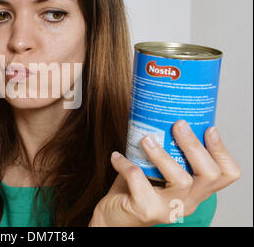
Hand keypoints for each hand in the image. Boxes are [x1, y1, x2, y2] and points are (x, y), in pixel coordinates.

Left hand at [89, 120, 240, 226]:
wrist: (112, 219)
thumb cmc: (135, 191)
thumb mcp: (157, 173)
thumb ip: (164, 154)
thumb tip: (161, 117)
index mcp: (195, 191)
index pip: (225, 175)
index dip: (221, 152)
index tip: (210, 129)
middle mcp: (187, 202)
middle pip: (208, 174)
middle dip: (195, 146)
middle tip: (179, 125)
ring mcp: (168, 209)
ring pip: (181, 180)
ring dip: (163, 155)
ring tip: (146, 139)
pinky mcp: (146, 209)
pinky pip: (139, 179)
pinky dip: (126, 163)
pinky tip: (117, 156)